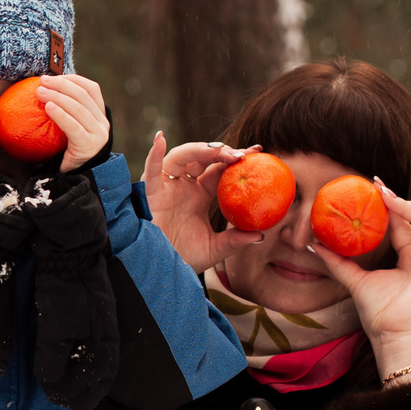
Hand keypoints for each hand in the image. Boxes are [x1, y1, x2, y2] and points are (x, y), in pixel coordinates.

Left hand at [37, 71, 109, 172]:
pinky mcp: (89, 146)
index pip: (91, 89)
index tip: (54, 76)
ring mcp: (98, 135)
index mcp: (100, 115)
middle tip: (42, 82)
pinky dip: (61, 114)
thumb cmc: (66, 152)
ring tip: (40, 92)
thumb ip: (66, 112)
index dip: (73, 79)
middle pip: (83, 95)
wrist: (75, 178)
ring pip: (79, 108)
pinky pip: (73, 127)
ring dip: (57, 96)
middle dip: (61, 85)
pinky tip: (48, 107)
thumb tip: (43, 90)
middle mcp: (103, 123)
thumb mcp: (70, 129)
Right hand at [139, 133, 264, 274]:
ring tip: (219, 149)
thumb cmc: (183, 258)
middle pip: (202, 158)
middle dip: (222, 151)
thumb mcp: (214, 249)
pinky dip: (154, 155)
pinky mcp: (150, 193)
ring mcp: (167, 187)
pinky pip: (151, 170)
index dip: (236, 157)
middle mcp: (183, 186)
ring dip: (198, 149)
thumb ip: (235, 240)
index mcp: (200, 195)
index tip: (257, 150)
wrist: (158, 270)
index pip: (220, 168)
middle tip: (242, 154)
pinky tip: (160, 139)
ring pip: (180, 157)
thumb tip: (260, 235)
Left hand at [312, 183, 410, 382]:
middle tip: (384, 190)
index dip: (393, 204)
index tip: (376, 187)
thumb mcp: (355, 280)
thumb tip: (313, 245)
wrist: (395, 334)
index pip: (403, 223)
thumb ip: (337, 262)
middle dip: (406, 202)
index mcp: (408, 256)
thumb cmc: (380, 313)